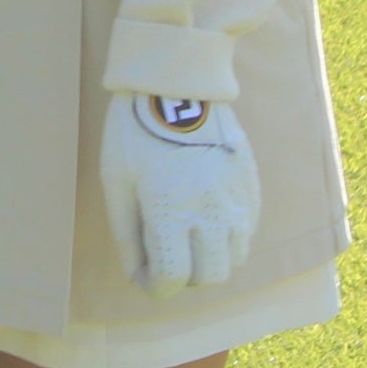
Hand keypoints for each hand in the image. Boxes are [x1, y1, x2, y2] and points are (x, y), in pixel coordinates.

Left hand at [101, 90, 259, 294]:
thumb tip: (139, 274)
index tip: (144, 274)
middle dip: (185, 277)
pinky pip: (247, 230)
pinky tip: (206, 216)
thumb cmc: (133, 131)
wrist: (173, 82)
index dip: (155, 285)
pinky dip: (228, 237)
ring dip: (210, 258)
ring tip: (187, 236)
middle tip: (166, 256)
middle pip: (209, 277)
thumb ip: (127, 235)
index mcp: (169, 212)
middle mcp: (210, 212)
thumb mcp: (116, 182)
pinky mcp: (250, 184)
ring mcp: (235, 199)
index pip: (172, 279)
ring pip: (233, 258)